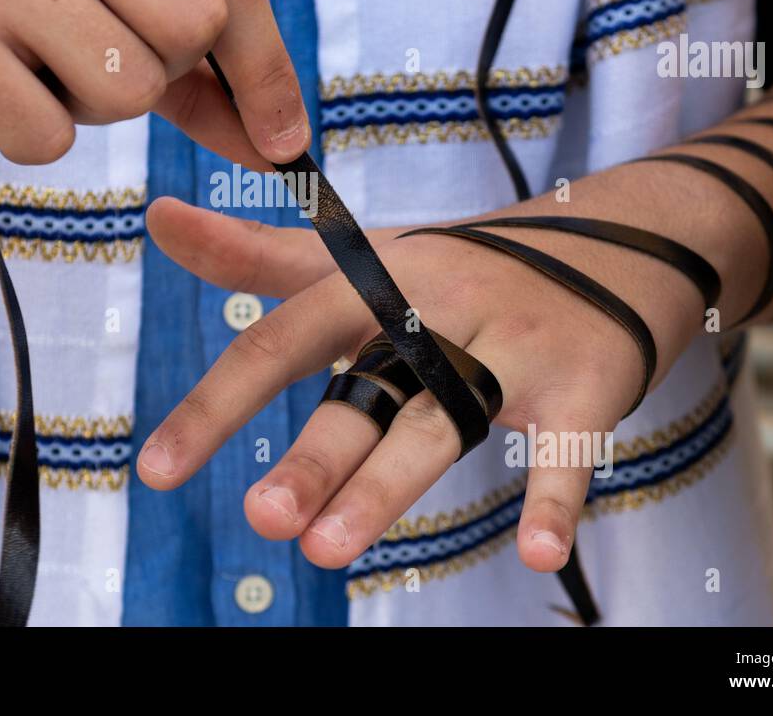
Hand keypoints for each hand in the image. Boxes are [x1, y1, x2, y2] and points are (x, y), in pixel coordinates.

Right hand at [0, 0, 306, 167]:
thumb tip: (278, 141)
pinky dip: (27, 137)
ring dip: (85, 109)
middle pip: (194, 34)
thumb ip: (180, 53)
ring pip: (130, 91)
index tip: (285, 142)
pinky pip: (52, 137)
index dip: (268, 72)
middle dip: (158, 80)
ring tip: (19, 65)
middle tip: (80, 64)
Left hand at [135, 196, 702, 571]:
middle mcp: (438, 309)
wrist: (615, 242)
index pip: (285, 338)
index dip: (219, 402)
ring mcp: (514, 347)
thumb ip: (260, 256)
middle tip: (262, 518)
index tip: (158, 469)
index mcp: (378, 281)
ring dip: (388, 484)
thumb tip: (158, 217)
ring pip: (444, 420)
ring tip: (328, 549)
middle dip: (317, 453)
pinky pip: (570, 446)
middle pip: (369, 386)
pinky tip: (538, 555)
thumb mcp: (365, 256)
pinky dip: (557, 498)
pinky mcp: (584, 384)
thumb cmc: (460, 267)